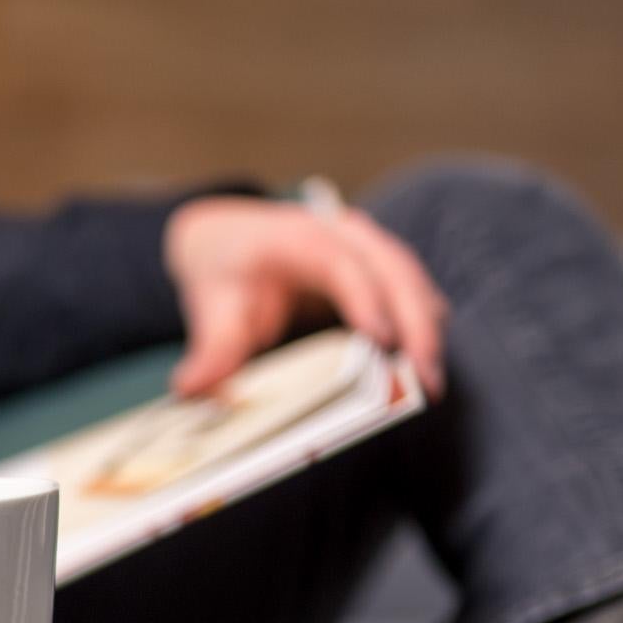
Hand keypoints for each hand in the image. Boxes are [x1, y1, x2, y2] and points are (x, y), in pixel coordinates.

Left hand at [163, 195, 448, 399]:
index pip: (340, 265)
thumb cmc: (225, 271)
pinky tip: (425, 367)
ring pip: (411, 279)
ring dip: (426, 329)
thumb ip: (210, 349)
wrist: (232, 238)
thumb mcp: (211, 306)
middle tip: (425, 378)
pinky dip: (422, 326)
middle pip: (393, 269)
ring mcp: (368, 246)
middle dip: (414, 323)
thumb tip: (191, 389)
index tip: (381, 341)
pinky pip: (411, 291)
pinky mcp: (380, 267)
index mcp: (298, 237)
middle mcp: (342, 233)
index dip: (363, 300)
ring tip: (431, 384)